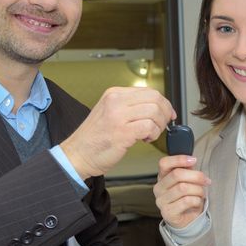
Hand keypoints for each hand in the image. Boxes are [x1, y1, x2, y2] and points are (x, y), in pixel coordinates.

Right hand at [60, 87, 175, 178]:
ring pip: (155, 112)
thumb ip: (129, 106)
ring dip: (159, 126)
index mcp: (114, 94)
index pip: (149, 91)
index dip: (164, 103)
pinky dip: (153, 134)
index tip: (168, 113)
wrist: (77, 155)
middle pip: (155, 98)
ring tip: (150, 134)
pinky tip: (145, 140)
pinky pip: (149, 127)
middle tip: (162, 125)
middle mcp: (116, 101)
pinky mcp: (122, 132)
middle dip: (165, 113)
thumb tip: (154, 107)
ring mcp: (118, 116)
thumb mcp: (109, 112)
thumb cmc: (94, 139)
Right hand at [154, 154, 210, 228]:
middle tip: (206, 181)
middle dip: (196, 176)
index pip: (164, 163)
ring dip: (198, 190)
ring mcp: (161, 201)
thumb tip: (192, 160)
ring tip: (201, 194)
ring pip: (183, 188)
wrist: (186, 219)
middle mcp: (158, 188)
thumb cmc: (187, 197)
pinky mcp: (167, 212)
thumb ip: (188, 170)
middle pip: (177, 174)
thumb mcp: (188, 181)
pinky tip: (197, 202)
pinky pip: (186, 201)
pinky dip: (197, 200)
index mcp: (162, 177)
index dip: (179, 159)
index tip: (194, 160)